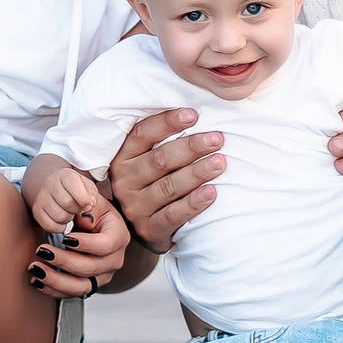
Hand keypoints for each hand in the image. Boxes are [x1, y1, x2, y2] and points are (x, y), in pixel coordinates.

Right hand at [26, 159, 106, 235]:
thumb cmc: (76, 190)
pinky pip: (50, 226)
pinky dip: (59, 227)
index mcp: (65, 174)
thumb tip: (89, 206)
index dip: (84, 198)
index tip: (88, 204)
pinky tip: (61, 220)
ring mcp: (41, 197)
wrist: (56, 188)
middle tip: (77, 208)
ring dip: (68, 219)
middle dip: (77, 209)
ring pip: (59, 216)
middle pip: (67, 203)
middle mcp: (50, 183)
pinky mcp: (36, 210)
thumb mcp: (88, 187)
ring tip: (69, 212)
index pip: (73, 184)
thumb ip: (92, 195)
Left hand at [30, 195, 129, 299]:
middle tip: (42, 251)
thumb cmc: (95, 213)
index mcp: (119, 237)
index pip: (106, 245)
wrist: (96, 226)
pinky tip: (37, 281)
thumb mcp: (95, 203)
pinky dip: (53, 290)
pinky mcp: (90, 285)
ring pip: (81, 287)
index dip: (85, 244)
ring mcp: (103, 276)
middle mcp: (114, 260)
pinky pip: (72, 294)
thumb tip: (84, 219)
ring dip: (56, 280)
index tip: (65, 238)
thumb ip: (90, 207)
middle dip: (64, 261)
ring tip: (37, 269)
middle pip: (91, 268)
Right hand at [108, 108, 226, 252]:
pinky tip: (211, 192)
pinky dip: (194, 203)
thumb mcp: (146, 161)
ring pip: (169, 187)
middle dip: (191, 147)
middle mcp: (125, 182)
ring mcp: (135, 207)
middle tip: (217, 139)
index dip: (167, 123)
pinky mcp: (149, 229)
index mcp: (122, 158)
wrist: (146, 229)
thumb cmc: (153, 184)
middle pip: (160, 160)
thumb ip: (160, 141)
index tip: (193, 115)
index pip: (142, 135)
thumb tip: (194, 113)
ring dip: (197, 173)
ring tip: (219, 162)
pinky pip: (173, 214)